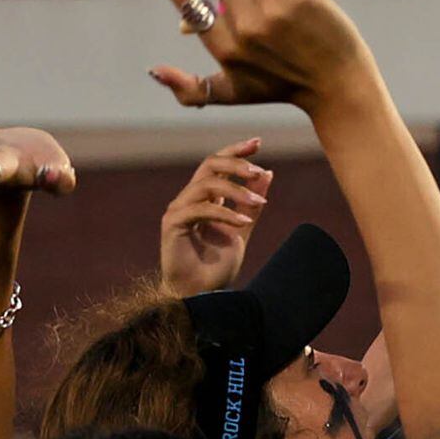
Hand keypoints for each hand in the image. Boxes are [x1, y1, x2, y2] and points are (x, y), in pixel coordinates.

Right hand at [145, 0, 372, 111]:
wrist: (337, 83)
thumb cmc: (279, 87)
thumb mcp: (232, 94)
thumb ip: (189, 88)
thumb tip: (153, 70)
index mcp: (224, 48)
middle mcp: (246, 28)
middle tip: (257, 14)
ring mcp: (275, 9)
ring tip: (280, 15)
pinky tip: (297, 8)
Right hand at [159, 138, 271, 296]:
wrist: (201, 296)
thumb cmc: (216, 267)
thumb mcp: (242, 230)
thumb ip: (251, 204)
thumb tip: (267, 172)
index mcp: (204, 199)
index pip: (216, 164)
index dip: (236, 151)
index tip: (258, 142)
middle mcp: (189, 200)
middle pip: (208, 164)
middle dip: (236, 163)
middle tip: (257, 171)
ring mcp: (178, 211)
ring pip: (207, 185)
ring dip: (237, 190)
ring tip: (259, 202)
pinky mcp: (173, 225)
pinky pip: (201, 209)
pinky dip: (225, 213)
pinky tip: (243, 224)